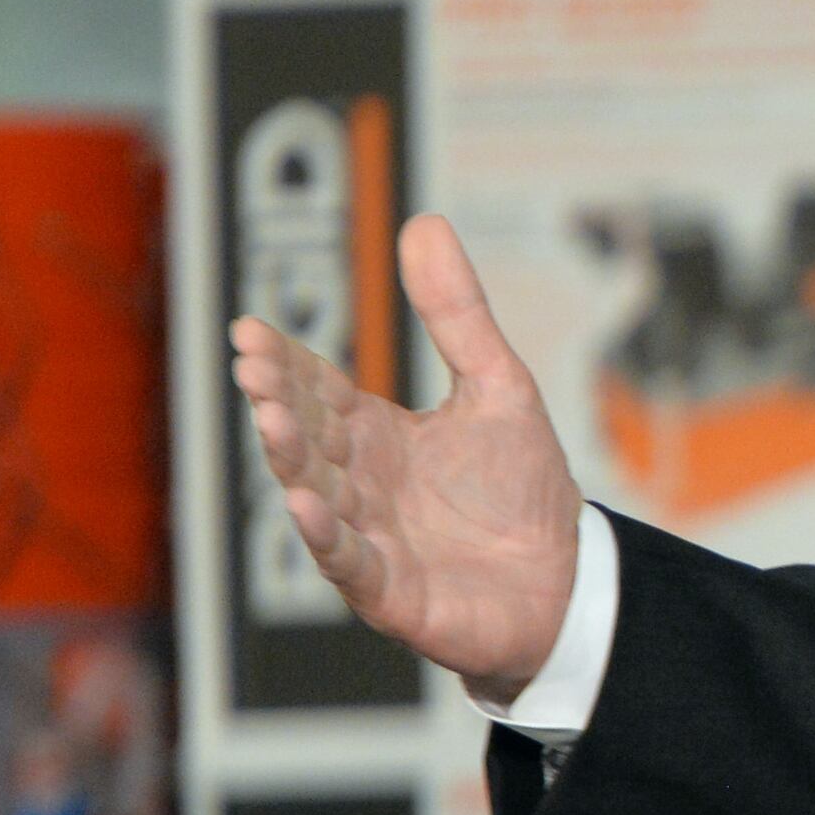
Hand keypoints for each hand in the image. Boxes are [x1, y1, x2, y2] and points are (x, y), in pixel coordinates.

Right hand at [227, 214, 583, 695]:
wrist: (565, 578)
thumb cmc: (521, 486)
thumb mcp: (495, 384)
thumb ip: (456, 313)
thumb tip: (423, 221)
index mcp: (378, 438)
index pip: (320, 392)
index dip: (285, 363)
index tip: (248, 329)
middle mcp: (361, 487)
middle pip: (309, 438)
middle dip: (278, 402)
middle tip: (251, 365)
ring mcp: (371, 541)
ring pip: (316, 495)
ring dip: (291, 458)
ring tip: (270, 417)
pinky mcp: (392, 593)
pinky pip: (349, 564)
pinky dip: (324, 536)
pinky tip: (303, 503)